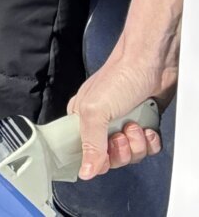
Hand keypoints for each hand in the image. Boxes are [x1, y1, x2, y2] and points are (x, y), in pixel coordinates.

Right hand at [70, 48, 172, 178]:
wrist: (151, 62)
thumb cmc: (119, 76)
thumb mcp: (95, 111)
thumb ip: (90, 143)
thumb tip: (85, 170)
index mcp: (81, 118)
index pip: (85, 153)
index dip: (98, 158)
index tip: (105, 150)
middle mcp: (102, 123)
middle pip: (110, 157)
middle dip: (121, 150)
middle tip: (122, 133)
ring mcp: (123, 124)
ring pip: (131, 154)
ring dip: (138, 145)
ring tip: (136, 125)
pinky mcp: (143, 125)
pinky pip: (148, 148)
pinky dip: (151, 142)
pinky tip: (148, 128)